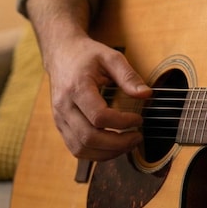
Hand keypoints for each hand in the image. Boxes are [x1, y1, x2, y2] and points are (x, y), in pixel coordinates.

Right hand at [47, 34, 151, 160]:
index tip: (139, 119)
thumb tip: (147, 94)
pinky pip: (76, 148)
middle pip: (88, 137)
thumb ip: (129, 76)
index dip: (122, 122)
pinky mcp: (60, 126)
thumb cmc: (87, 55)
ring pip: (80, 148)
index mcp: (77, 88)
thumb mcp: (111, 58)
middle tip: (138, 137)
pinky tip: (113, 146)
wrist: (62, 54)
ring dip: (107, 152)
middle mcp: (64, 107)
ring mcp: (59, 119)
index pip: (99, 116)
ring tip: (129, 144)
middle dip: (117, 143)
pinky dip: (96, 153)